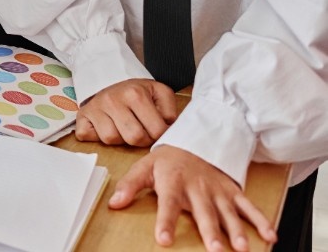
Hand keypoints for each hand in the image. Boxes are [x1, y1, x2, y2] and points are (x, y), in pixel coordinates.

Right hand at [75, 77, 177, 145]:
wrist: (110, 79)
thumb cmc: (137, 92)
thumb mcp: (159, 93)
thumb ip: (170, 111)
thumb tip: (167, 130)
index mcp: (135, 94)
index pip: (155, 131)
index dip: (158, 134)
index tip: (154, 128)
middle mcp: (112, 99)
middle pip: (133, 138)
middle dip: (140, 139)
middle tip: (139, 128)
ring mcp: (95, 107)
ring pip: (110, 139)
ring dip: (119, 138)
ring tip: (121, 126)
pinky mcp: (81, 115)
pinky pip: (86, 136)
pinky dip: (95, 136)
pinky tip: (104, 127)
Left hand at [110, 145, 275, 250]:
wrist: (194, 142)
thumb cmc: (167, 160)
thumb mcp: (144, 167)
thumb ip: (130, 186)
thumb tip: (114, 203)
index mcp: (173, 182)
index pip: (168, 204)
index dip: (166, 221)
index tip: (164, 240)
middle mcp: (198, 188)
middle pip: (204, 212)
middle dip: (210, 231)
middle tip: (214, 249)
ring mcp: (218, 191)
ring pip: (229, 212)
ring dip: (237, 230)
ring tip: (241, 248)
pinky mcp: (233, 192)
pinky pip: (249, 207)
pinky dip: (261, 221)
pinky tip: (270, 236)